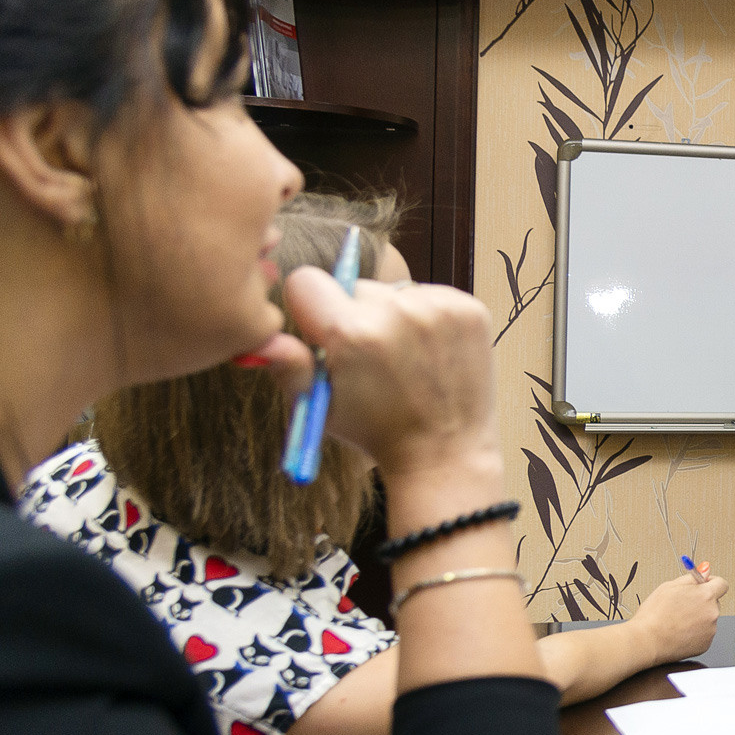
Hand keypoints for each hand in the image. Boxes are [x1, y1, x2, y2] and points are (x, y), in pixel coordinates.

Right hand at [271, 267, 501, 482]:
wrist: (445, 453)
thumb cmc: (375, 432)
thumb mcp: (319, 407)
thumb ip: (288, 366)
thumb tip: (263, 339)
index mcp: (351, 333)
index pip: (307, 281)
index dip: (308, 308)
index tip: (322, 334)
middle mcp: (397, 312)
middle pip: (353, 286)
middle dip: (352, 314)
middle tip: (368, 357)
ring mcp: (439, 308)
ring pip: (394, 292)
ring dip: (391, 316)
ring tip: (403, 359)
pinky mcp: (471, 309)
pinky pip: (432, 296)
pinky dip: (427, 318)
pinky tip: (429, 353)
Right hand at [633, 569, 727, 663]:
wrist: (647, 641)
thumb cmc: (654, 615)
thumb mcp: (669, 587)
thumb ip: (691, 578)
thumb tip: (705, 570)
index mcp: (706, 595)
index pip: (721, 584)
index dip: (711, 582)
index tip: (703, 585)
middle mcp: (712, 613)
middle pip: (714, 602)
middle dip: (702, 602)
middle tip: (682, 605)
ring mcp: (710, 630)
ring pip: (708, 619)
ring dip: (698, 618)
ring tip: (677, 621)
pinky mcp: (705, 644)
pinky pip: (704, 634)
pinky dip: (695, 632)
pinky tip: (679, 632)